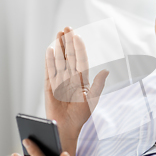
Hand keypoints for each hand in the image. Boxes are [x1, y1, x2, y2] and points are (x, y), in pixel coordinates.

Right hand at [45, 27, 108, 155]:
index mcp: (81, 79)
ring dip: (59, 46)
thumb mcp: (92, 99)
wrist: (66, 127)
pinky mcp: (49, 85)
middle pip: (69, 56)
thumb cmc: (81, 115)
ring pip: (59, 59)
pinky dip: (49, 60)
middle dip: (68, 42)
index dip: (78, 47)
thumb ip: (98, 84)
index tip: (77, 35)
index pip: (80, 59)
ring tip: (59, 33)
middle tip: (67, 28)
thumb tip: (106, 71)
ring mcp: (59, 80)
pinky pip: (49, 70)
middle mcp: (70, 77)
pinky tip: (50, 49)